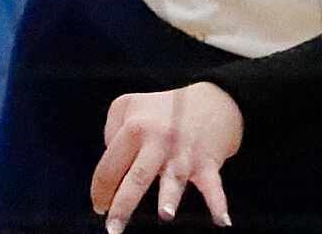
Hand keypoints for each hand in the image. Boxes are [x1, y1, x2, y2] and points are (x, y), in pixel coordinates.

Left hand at [93, 81, 239, 229]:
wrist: (210, 101)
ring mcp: (184, 153)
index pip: (111, 165)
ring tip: (165, 213)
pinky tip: (222, 221)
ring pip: (175, 179)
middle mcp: (159, 140)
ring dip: (170, 197)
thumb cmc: (161, 109)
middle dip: (124, 204)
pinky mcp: (207, 163)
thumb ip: (110, 132)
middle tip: (113, 228)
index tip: (99, 208)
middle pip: (138, 176)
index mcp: (135, 128)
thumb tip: (111, 168)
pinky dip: (218, 203)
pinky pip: (213, 186)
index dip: (101, 190)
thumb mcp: (127, 105)